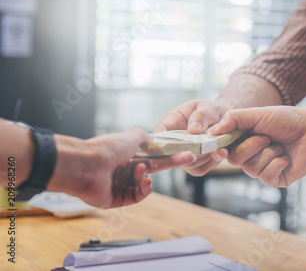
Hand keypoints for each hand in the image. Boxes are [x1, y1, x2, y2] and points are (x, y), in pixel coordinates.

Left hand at [49, 128, 194, 207]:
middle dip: (170, 164)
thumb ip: (143, 136)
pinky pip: (136, 197)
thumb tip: (152, 138)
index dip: (168, 154)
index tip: (185, 151)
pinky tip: (144, 182)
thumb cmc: (106, 149)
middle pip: (152, 169)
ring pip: (144, 184)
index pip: (152, 155)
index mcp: (126, 155)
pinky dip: (143, 190)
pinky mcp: (116, 200)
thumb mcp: (130, 136)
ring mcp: (120, 185)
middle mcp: (123, 169)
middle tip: (188, 158)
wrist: (85, 165)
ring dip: (147, 177)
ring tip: (141, 170)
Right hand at [154, 100, 230, 175]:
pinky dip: (211, 162)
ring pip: (187, 163)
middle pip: (172, 153)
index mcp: (172, 121)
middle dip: (188, 152)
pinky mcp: (195, 164)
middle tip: (205, 147)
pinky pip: (199, 169)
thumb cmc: (212, 111)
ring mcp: (184, 154)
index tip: (172, 145)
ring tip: (218, 147)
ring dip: (203, 157)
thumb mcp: (208, 107)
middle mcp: (175, 140)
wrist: (227, 121)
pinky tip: (220, 152)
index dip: (161, 141)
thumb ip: (201, 115)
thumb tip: (193, 129)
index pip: (160, 132)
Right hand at [208, 106, 305, 187]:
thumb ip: (234, 119)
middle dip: (251, 146)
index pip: (223, 147)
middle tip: (267, 137)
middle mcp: (249, 155)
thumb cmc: (285, 120)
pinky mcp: (275, 179)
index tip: (222, 146)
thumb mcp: (256, 114)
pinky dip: (277, 165)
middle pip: (235, 160)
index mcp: (242, 140)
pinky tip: (286, 157)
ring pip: (250, 169)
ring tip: (279, 146)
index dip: (222, 148)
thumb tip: (212, 131)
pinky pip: (266, 178)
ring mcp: (262, 169)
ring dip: (267, 154)